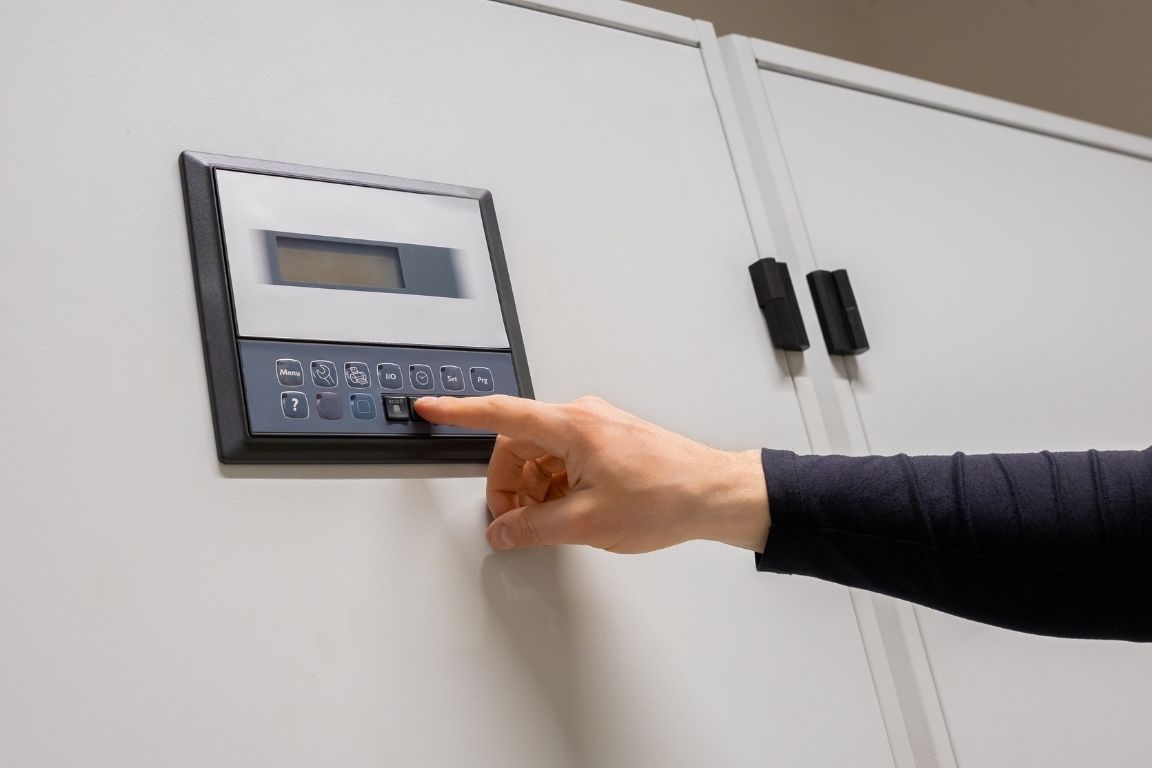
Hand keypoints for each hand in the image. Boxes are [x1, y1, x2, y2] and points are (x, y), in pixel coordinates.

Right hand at [414, 395, 768, 553]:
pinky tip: (569, 513)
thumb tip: (503, 531)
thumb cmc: (668, 496)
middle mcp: (582, 417)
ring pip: (540, 455)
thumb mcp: (588, 522)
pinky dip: (556, 486)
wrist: (715, 493)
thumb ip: (534, 528)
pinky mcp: (607, 441)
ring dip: (535, 489)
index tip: (430, 405)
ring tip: (552, 522)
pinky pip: (563, 459)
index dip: (458, 411)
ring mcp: (596, 427)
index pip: (500, 414)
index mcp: (572, 426)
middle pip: (518, 444)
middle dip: (508, 484)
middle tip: (513, 522)